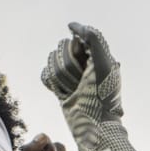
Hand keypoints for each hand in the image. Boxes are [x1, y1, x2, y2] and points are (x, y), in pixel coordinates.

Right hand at [39, 22, 137, 150]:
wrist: (93, 124)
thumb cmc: (101, 94)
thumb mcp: (103, 62)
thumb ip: (93, 37)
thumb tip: (71, 26)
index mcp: (95, 54)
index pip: (76, 39)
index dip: (78, 51)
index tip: (86, 65)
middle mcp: (82, 62)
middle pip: (61, 48)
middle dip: (69, 66)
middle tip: (81, 81)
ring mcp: (70, 74)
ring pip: (52, 60)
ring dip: (62, 77)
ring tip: (74, 89)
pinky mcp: (59, 86)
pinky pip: (45, 74)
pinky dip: (51, 82)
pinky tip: (62, 92)